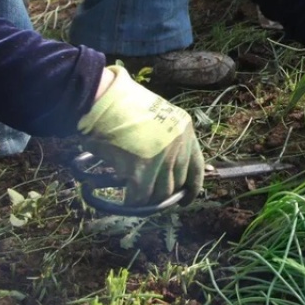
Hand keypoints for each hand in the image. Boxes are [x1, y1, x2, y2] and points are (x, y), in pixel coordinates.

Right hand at [77, 66, 203, 206]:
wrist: (107, 101)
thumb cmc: (126, 107)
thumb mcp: (159, 118)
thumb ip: (166, 140)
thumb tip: (163, 168)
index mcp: (185, 131)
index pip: (197, 167)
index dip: (192, 187)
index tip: (185, 200)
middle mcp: (178, 146)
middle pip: (177, 184)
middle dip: (164, 195)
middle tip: (150, 198)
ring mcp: (161, 159)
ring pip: (160, 194)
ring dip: (148, 200)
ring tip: (136, 197)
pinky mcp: (141, 171)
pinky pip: (140, 198)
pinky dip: (133, 203)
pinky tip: (126, 200)